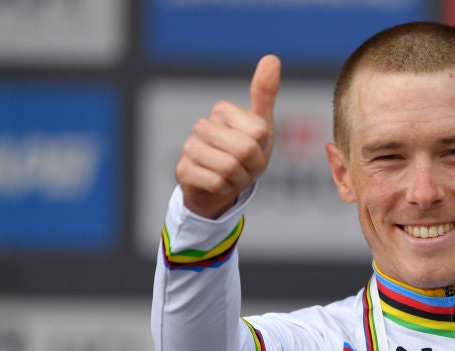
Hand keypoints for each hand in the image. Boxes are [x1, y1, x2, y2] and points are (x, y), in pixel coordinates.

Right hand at [176, 54, 281, 218]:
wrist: (220, 187)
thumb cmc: (244, 155)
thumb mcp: (260, 127)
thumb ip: (265, 94)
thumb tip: (272, 58)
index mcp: (222, 110)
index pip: (258, 133)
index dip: (261, 149)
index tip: (253, 151)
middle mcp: (203, 125)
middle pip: (245, 150)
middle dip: (251, 167)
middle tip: (244, 168)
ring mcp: (189, 147)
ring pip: (230, 168)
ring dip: (238, 179)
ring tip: (232, 176)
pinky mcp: (183, 170)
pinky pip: (216, 183)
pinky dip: (224, 188)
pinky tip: (217, 184)